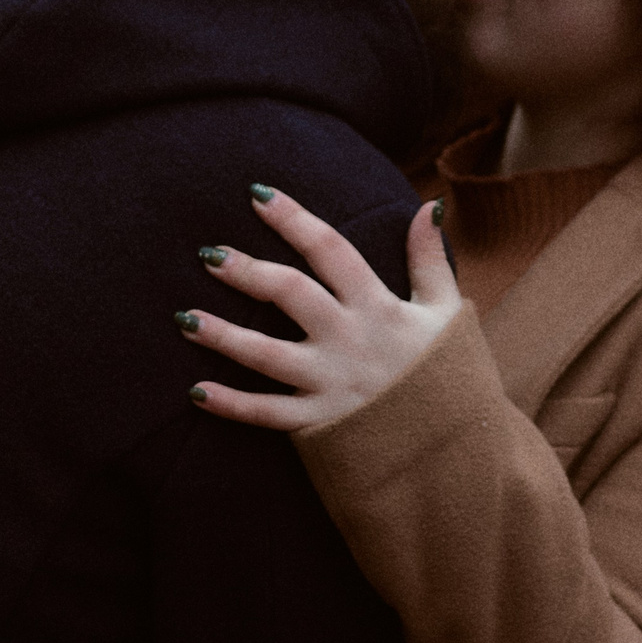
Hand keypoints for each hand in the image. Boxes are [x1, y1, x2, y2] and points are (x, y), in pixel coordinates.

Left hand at [180, 186, 459, 432]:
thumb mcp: (446, 310)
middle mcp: (348, 340)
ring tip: (184, 318)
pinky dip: (231, 405)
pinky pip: (267, 414)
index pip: (331, 250)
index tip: (258, 195)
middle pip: (290, 295)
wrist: (458, 447)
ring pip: (266, 355)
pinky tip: (195, 391)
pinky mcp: (319, 424)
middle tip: (208, 254)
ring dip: (223, 336)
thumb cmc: (448, 373)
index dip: (295, 220)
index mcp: (378, 307)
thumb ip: (429, 258)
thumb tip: (426, 205)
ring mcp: (330, 384)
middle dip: (247, 271)